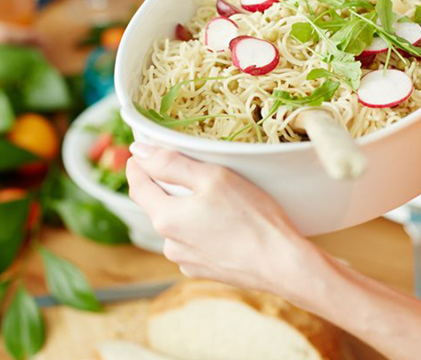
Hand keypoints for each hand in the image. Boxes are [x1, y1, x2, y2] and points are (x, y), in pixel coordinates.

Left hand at [127, 144, 318, 295]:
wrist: (282, 264)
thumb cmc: (252, 217)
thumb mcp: (212, 177)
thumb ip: (171, 163)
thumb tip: (139, 151)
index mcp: (166, 218)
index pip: (138, 186)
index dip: (138, 165)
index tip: (143, 151)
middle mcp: (170, 244)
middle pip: (158, 205)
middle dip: (167, 185)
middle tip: (188, 167)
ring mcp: (187, 261)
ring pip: (178, 225)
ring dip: (187, 208)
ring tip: (215, 197)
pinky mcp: (204, 270)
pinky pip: (194, 242)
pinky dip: (202, 228)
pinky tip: (225, 222)